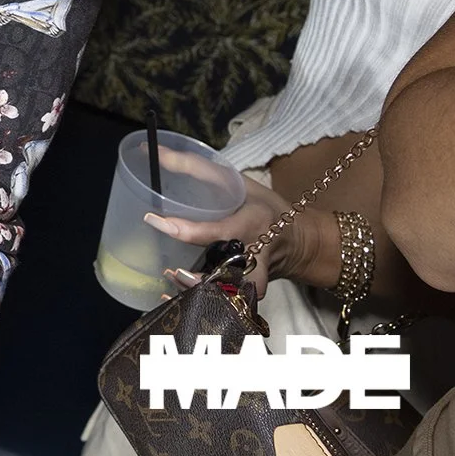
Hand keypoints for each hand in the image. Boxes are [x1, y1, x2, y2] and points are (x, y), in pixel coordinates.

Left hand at [147, 156, 294, 297]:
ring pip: (235, 296)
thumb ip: (196, 167)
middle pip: (235, 274)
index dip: (185, 229)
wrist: (302, 241)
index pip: (218, 230)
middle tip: (171, 270)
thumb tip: (152, 151)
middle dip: (205, 279)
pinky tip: (174, 300)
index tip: (154, 221)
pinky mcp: (251, 289)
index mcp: (252, 224)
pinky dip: (205, 304)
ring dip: (204, 295)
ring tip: (171, 282)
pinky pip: (231, 303)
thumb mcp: (237, 181)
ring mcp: (256, 276)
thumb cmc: (264, 206)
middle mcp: (256, 254)